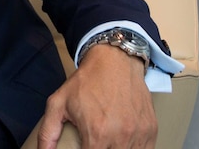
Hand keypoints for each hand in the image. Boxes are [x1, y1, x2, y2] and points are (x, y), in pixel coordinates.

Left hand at [36, 44, 156, 148]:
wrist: (115, 59)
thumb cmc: (87, 80)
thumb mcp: (58, 103)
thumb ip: (47, 132)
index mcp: (97, 134)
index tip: (84, 147)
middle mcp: (121, 137)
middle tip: (95, 142)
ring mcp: (139, 134)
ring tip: (108, 143)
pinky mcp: (151, 129)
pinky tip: (123, 143)